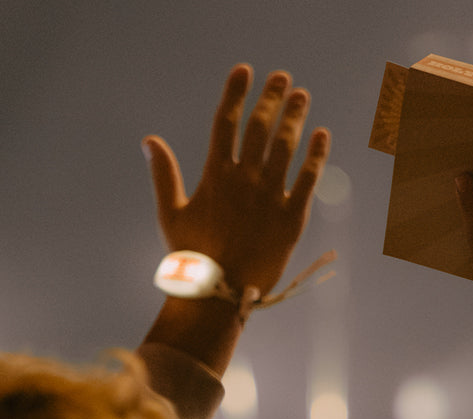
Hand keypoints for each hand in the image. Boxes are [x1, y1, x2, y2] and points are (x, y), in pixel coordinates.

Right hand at [141, 64, 330, 296]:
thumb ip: (163, 175)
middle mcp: (244, 180)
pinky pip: (308, 180)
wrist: (220, 294)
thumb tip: (150, 140)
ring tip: (302, 96)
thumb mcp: (171, 213)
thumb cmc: (192, 256)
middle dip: (271, 99)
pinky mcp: (292, 218)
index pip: (225, 122)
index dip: (236, 93)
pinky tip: (323, 135)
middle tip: (283, 78)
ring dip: (295, 118)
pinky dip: (317, 155)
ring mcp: (270, 197)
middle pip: (259, 128)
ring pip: (286, 147)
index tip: (245, 70)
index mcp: (215, 175)